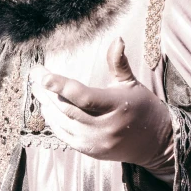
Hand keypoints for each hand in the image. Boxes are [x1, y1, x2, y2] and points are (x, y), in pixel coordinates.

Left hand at [30, 38, 171, 166]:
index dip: (61, 86)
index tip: (43, 76)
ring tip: (36, 89)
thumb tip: (117, 38)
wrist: (156, 144)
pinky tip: (46, 109)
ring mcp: (97, 142)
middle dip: (47, 91)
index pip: (83, 96)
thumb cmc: (142, 107)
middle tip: (34, 76)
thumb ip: (118, 63)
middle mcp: (105, 127)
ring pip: (64, 123)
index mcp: (116, 106)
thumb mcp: (131, 83)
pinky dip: (54, 122)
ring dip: (47, 106)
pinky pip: (66, 137)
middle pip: (68, 109)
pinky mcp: (92, 152)